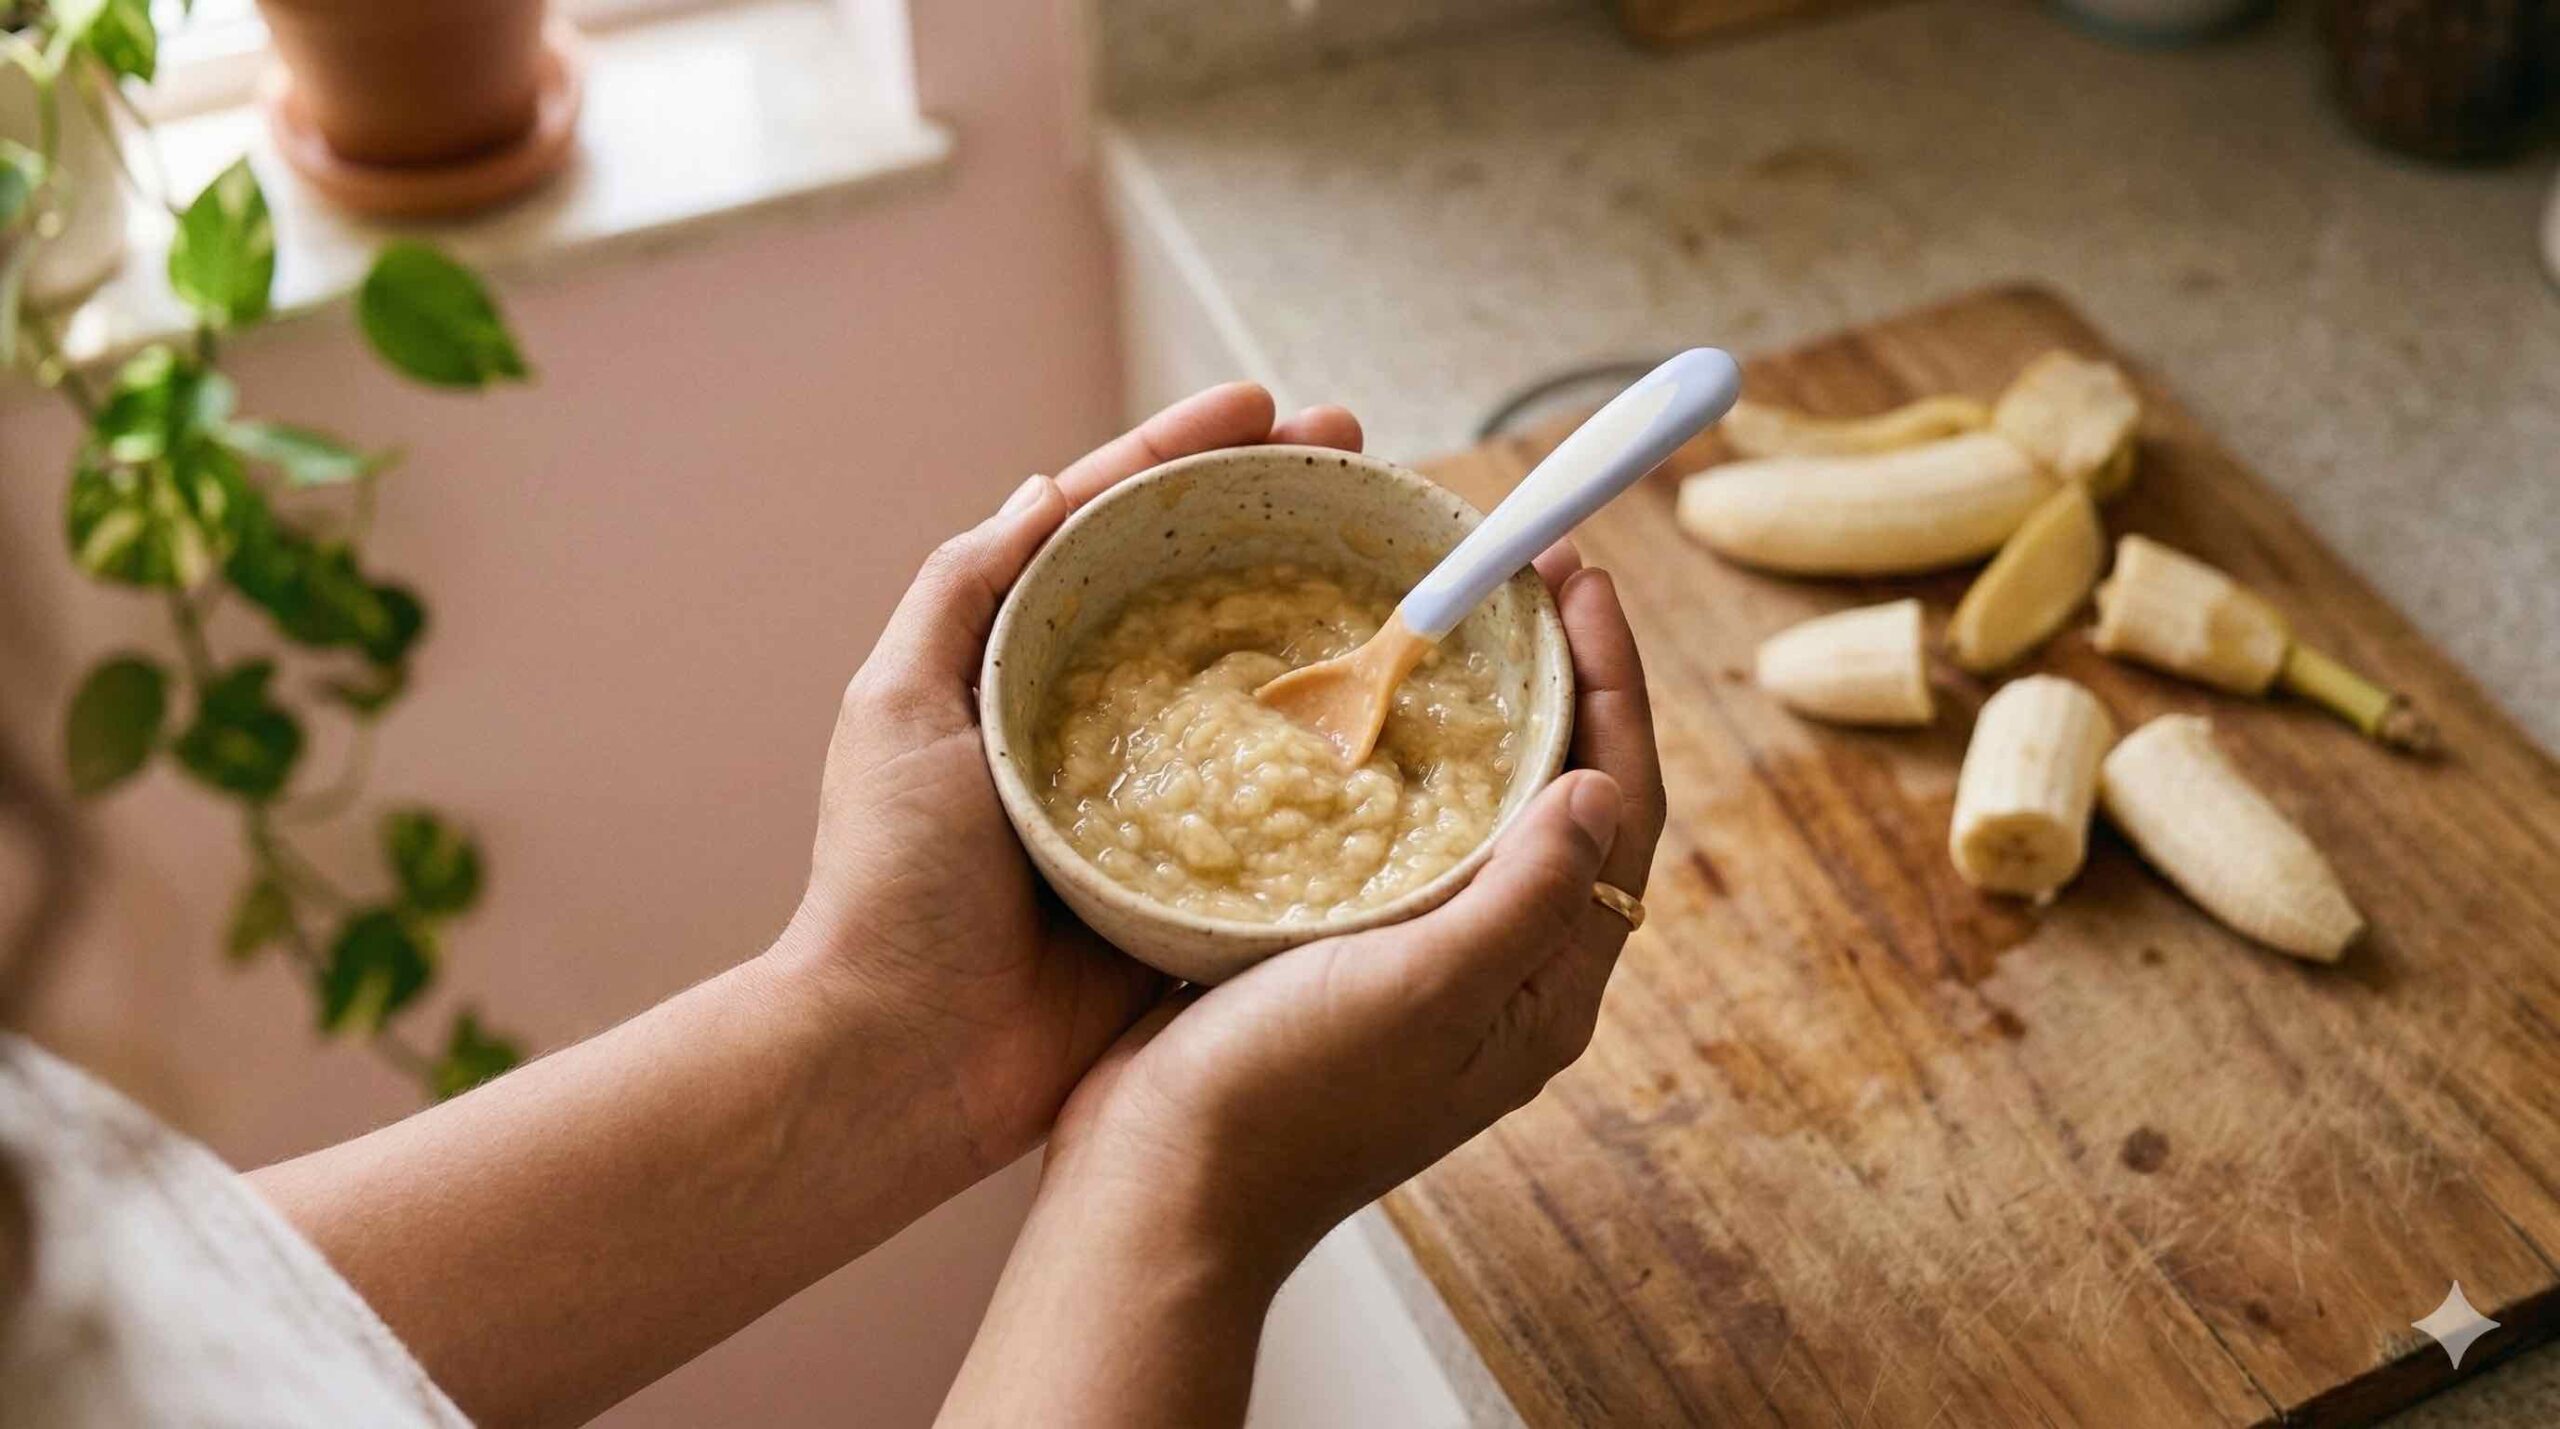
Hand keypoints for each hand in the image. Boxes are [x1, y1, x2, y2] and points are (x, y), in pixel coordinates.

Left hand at [776, 384, 1366, 1174]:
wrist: (912, 1055)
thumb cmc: (889, 880)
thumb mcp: (896, 708)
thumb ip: (960, 593)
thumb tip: (1044, 486)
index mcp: (1024, 656)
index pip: (1115, 523)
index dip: (1189, 452)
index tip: (1267, 401)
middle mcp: (1103, 709)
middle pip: (1206, 578)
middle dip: (1285, 504)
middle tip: (1367, 451)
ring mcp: (1161, 787)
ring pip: (1259, 671)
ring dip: (1329, 601)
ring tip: (1403, 543)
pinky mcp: (1202, 868)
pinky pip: (1283, 789)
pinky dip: (1340, 736)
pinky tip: (1400, 695)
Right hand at [1040, 557, 1665, 1271]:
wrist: (1156, 1193)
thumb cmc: (1287, 1102)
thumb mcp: (1423, 993)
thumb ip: (1524, 896)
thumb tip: (1605, 787)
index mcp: (1544, 989)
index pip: (1620, 810)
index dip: (1616, 687)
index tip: (1584, 580)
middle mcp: (1500, 973)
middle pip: (1565, 799)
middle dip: (1562, 683)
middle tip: (1531, 576)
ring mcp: (1423, 965)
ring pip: (1487, 811)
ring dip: (1490, 713)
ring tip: (1464, 619)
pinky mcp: (1344, 956)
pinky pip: (1405, 835)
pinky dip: (1405, 760)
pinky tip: (1362, 710)